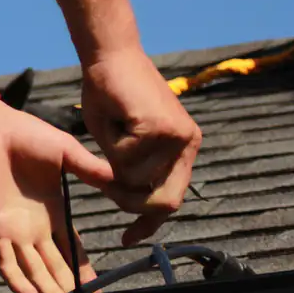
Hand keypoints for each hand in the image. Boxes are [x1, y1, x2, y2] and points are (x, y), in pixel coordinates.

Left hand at [0, 101, 114, 292]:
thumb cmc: (23, 135)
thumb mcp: (68, 154)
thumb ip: (93, 172)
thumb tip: (127, 183)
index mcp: (52, 209)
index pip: (71, 247)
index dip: (83, 267)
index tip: (97, 286)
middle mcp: (33, 225)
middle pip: (54, 264)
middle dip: (68, 285)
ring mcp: (13, 230)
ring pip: (32, 269)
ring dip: (46, 290)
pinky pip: (6, 262)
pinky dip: (17, 281)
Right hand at [81, 48, 201, 245]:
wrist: (109, 54)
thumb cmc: (110, 95)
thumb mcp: (121, 144)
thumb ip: (131, 172)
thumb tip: (130, 203)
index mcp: (182, 148)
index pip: (173, 199)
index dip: (150, 224)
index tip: (129, 238)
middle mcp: (187, 143)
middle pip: (163, 202)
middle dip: (130, 202)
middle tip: (106, 185)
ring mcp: (177, 136)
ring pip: (137, 181)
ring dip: (113, 165)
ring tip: (112, 131)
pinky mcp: (160, 128)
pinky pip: (125, 160)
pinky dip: (109, 146)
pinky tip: (114, 119)